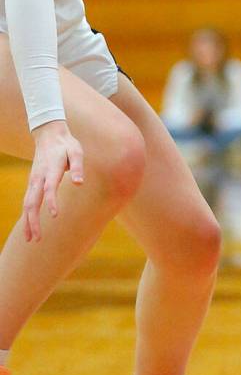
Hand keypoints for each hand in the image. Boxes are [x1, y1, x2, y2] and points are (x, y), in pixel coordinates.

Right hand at [23, 120, 83, 241]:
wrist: (49, 135)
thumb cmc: (66, 145)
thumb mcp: (76, 151)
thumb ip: (78, 167)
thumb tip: (80, 183)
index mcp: (51, 170)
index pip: (49, 188)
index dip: (51, 201)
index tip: (55, 215)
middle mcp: (38, 178)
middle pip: (32, 201)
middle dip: (33, 221)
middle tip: (37, 239)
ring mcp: (33, 181)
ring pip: (27, 204)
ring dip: (28, 222)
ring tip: (31, 239)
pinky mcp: (32, 183)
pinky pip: (27, 202)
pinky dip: (26, 215)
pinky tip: (29, 228)